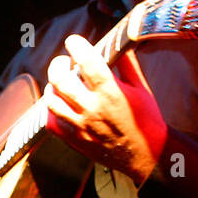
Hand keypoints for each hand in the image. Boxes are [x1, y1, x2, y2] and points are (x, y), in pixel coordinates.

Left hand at [43, 34, 166, 184]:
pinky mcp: (74, 140)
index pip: (87, 62)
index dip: (77, 46)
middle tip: (64, 62)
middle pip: (60, 79)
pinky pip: (51, 122)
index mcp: (111, 93)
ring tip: (60, 81)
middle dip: (58, 64)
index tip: (74, 41)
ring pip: (51, 100)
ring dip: (53, 86)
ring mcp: (80, 126)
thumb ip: (127, 65)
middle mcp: (92, 109)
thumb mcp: (142, 89)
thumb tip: (117, 44)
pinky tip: (60, 103)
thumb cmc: (146, 122)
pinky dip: (51, 110)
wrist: (145, 156)